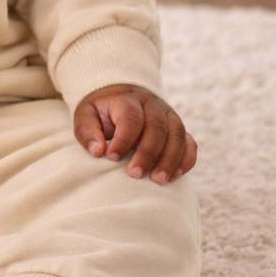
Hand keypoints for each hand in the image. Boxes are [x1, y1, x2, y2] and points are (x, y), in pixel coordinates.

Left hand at [74, 84, 196, 183]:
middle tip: (135, 174)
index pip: (131, 118)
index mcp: (128, 99)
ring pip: (177, 135)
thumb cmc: (100, 111)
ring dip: (170, 159)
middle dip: (148, 153)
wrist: (118, 96)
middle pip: (157, 128)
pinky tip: (175, 176)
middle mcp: (152, 104)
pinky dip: (186, 159)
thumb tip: (98, 151)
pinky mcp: (177, 127)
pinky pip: (189, 143)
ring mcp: (168, 115)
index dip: (124, 139)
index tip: (112, 157)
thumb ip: (87, 131)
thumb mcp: (85, 115)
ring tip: (158, 180)